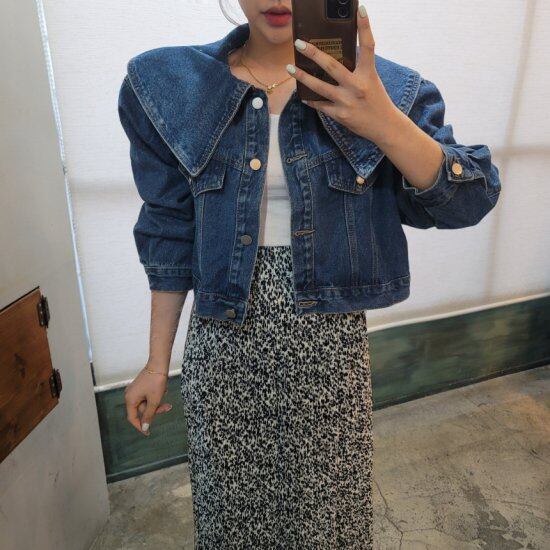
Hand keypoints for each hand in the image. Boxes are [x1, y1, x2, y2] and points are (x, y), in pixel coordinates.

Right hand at [124, 362, 171, 435]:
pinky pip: (148, 396)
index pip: (133, 418)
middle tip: (167, 407)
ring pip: (146, 403)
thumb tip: (144, 427)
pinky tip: (162, 389)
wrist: (159, 364)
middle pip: (142, 410)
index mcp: (130, 399)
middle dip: (155, 409)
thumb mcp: (154, 401)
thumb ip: (149, 415)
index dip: (140, 426)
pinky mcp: (140, 386)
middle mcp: (130, 395)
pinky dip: (155, 396)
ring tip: (165, 393)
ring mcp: (135, 390)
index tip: (148, 433)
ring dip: (157, 402)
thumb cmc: (156, 382)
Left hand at [288, 2, 399, 146]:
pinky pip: (320, 105)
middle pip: (332, 66)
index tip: (360, 9)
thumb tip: (335, 56)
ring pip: (319, 87)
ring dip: (303, 77)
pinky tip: (302, 94)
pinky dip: (311, 99)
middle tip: (299, 43)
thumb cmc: (376, 100)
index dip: (365, 27)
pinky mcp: (340, 115)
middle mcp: (357, 86)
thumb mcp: (371, 80)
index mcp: (368, 74)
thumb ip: (356, 69)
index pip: (367, 46)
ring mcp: (347, 102)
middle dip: (314, 54)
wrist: (384, 127)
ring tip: (290, 68)